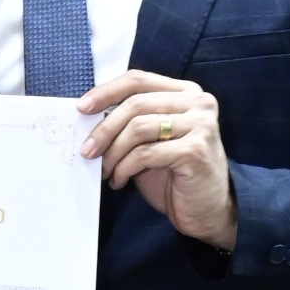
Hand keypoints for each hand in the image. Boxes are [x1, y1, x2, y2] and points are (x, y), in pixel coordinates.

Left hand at [78, 68, 236, 250]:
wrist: (208, 210)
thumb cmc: (175, 176)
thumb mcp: (151, 141)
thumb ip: (131, 122)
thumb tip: (90, 115)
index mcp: (185, 92)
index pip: (138, 80)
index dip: (106, 91)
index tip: (82, 108)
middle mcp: (197, 102)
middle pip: (135, 103)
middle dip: (104, 129)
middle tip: (87, 151)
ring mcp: (200, 125)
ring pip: (138, 128)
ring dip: (113, 152)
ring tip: (105, 171)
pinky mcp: (195, 150)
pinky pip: (145, 154)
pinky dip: (125, 168)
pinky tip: (119, 181)